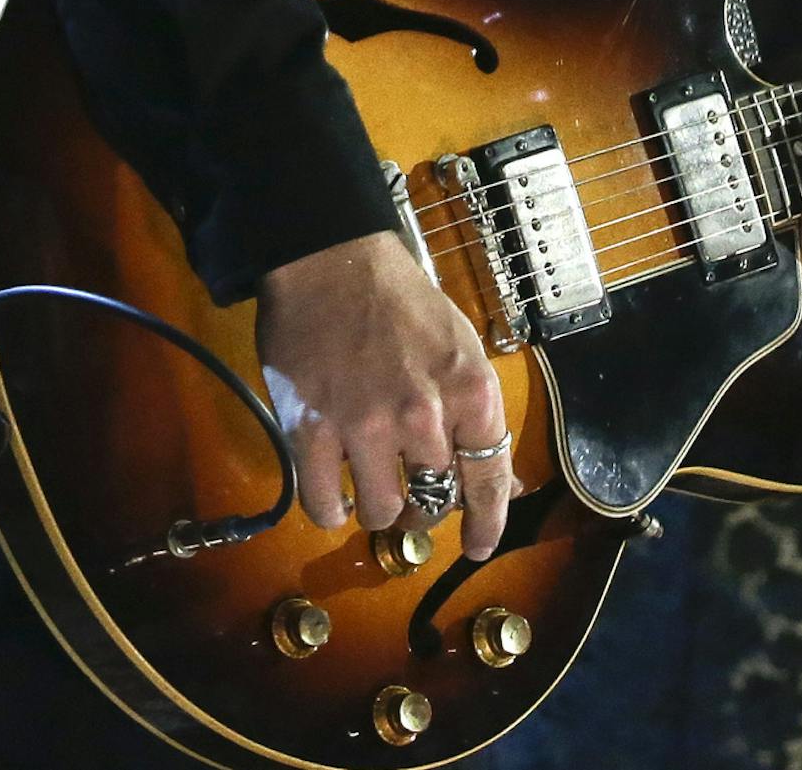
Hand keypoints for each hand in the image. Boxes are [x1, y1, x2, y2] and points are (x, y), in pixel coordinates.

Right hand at [256, 232, 514, 559]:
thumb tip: (491, 474)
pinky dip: (332, 509)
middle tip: (411, 495)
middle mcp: (423, 412)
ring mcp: (364, 425)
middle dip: (425, 506)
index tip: (478, 545)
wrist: (329, 257)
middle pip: (433, 501)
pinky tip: (334, 491)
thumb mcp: (458, 343)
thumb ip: (472, 409)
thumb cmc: (400, 298)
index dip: (487, 521)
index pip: (488, 478)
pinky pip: (325, 506)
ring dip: (378, 507)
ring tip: (369, 482)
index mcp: (468, 387)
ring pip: (382, 511)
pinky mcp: (310, 432)